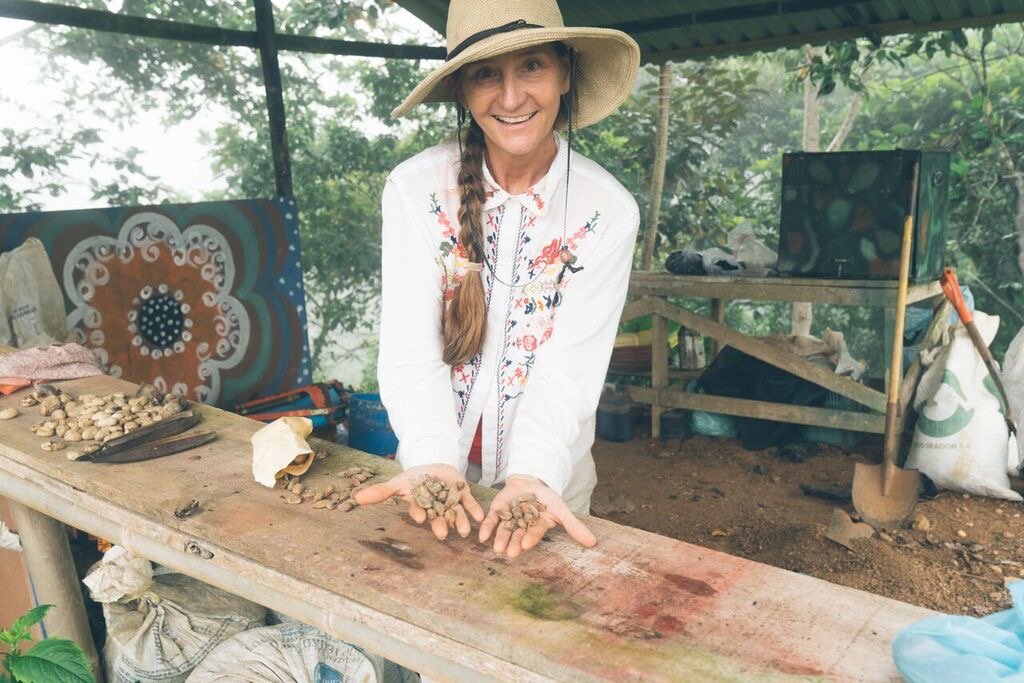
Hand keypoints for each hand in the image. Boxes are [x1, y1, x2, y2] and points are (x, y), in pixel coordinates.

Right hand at [354, 464, 483, 539]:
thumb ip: (382, 491)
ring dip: (460, 522)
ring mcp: (451, 502)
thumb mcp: (399, 482)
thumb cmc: (414, 478)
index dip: (419, 512)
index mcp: (420, 504)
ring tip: (464, 531)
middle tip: (443, 534)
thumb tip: (356, 498)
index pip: (418, 509)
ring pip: (456, 513)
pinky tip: (480, 517)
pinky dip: (475, 510)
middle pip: (438, 516)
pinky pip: (470, 504)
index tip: (420, 517)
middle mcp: (437, 507)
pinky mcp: (464, 495)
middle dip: (440, 524)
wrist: (433, 467)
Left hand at [479, 475, 596, 558]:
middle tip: (508, 553)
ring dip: (500, 539)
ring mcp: (509, 520)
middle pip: (517, 536)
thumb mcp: (562, 509)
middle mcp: (522, 527)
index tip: (526, 545)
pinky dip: (487, 528)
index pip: (534, 533)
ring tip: (496, 548)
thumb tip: (594, 543)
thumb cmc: (548, 498)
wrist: (531, 481)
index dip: (530, 538)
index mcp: (537, 527)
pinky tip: (482, 536)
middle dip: (513, 544)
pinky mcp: (497, 512)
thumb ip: (574, 526)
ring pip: (503, 530)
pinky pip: (491, 521)